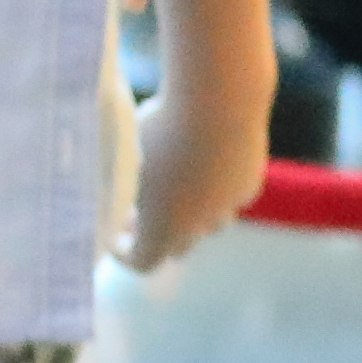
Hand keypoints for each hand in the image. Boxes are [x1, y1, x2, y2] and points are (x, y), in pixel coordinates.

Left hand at [124, 63, 273, 272]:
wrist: (219, 100)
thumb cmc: (159, 129)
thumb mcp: (125, 158)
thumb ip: (119, 186)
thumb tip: (111, 195)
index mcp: (163, 228)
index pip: (142, 262)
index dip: (123, 253)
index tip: (112, 233)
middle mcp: (200, 225)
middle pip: (177, 247)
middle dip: (156, 233)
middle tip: (136, 210)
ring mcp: (229, 205)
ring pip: (209, 224)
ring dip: (189, 214)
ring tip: (171, 187)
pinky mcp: (249, 182)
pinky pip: (229, 197)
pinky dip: (214, 190)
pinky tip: (203, 166)